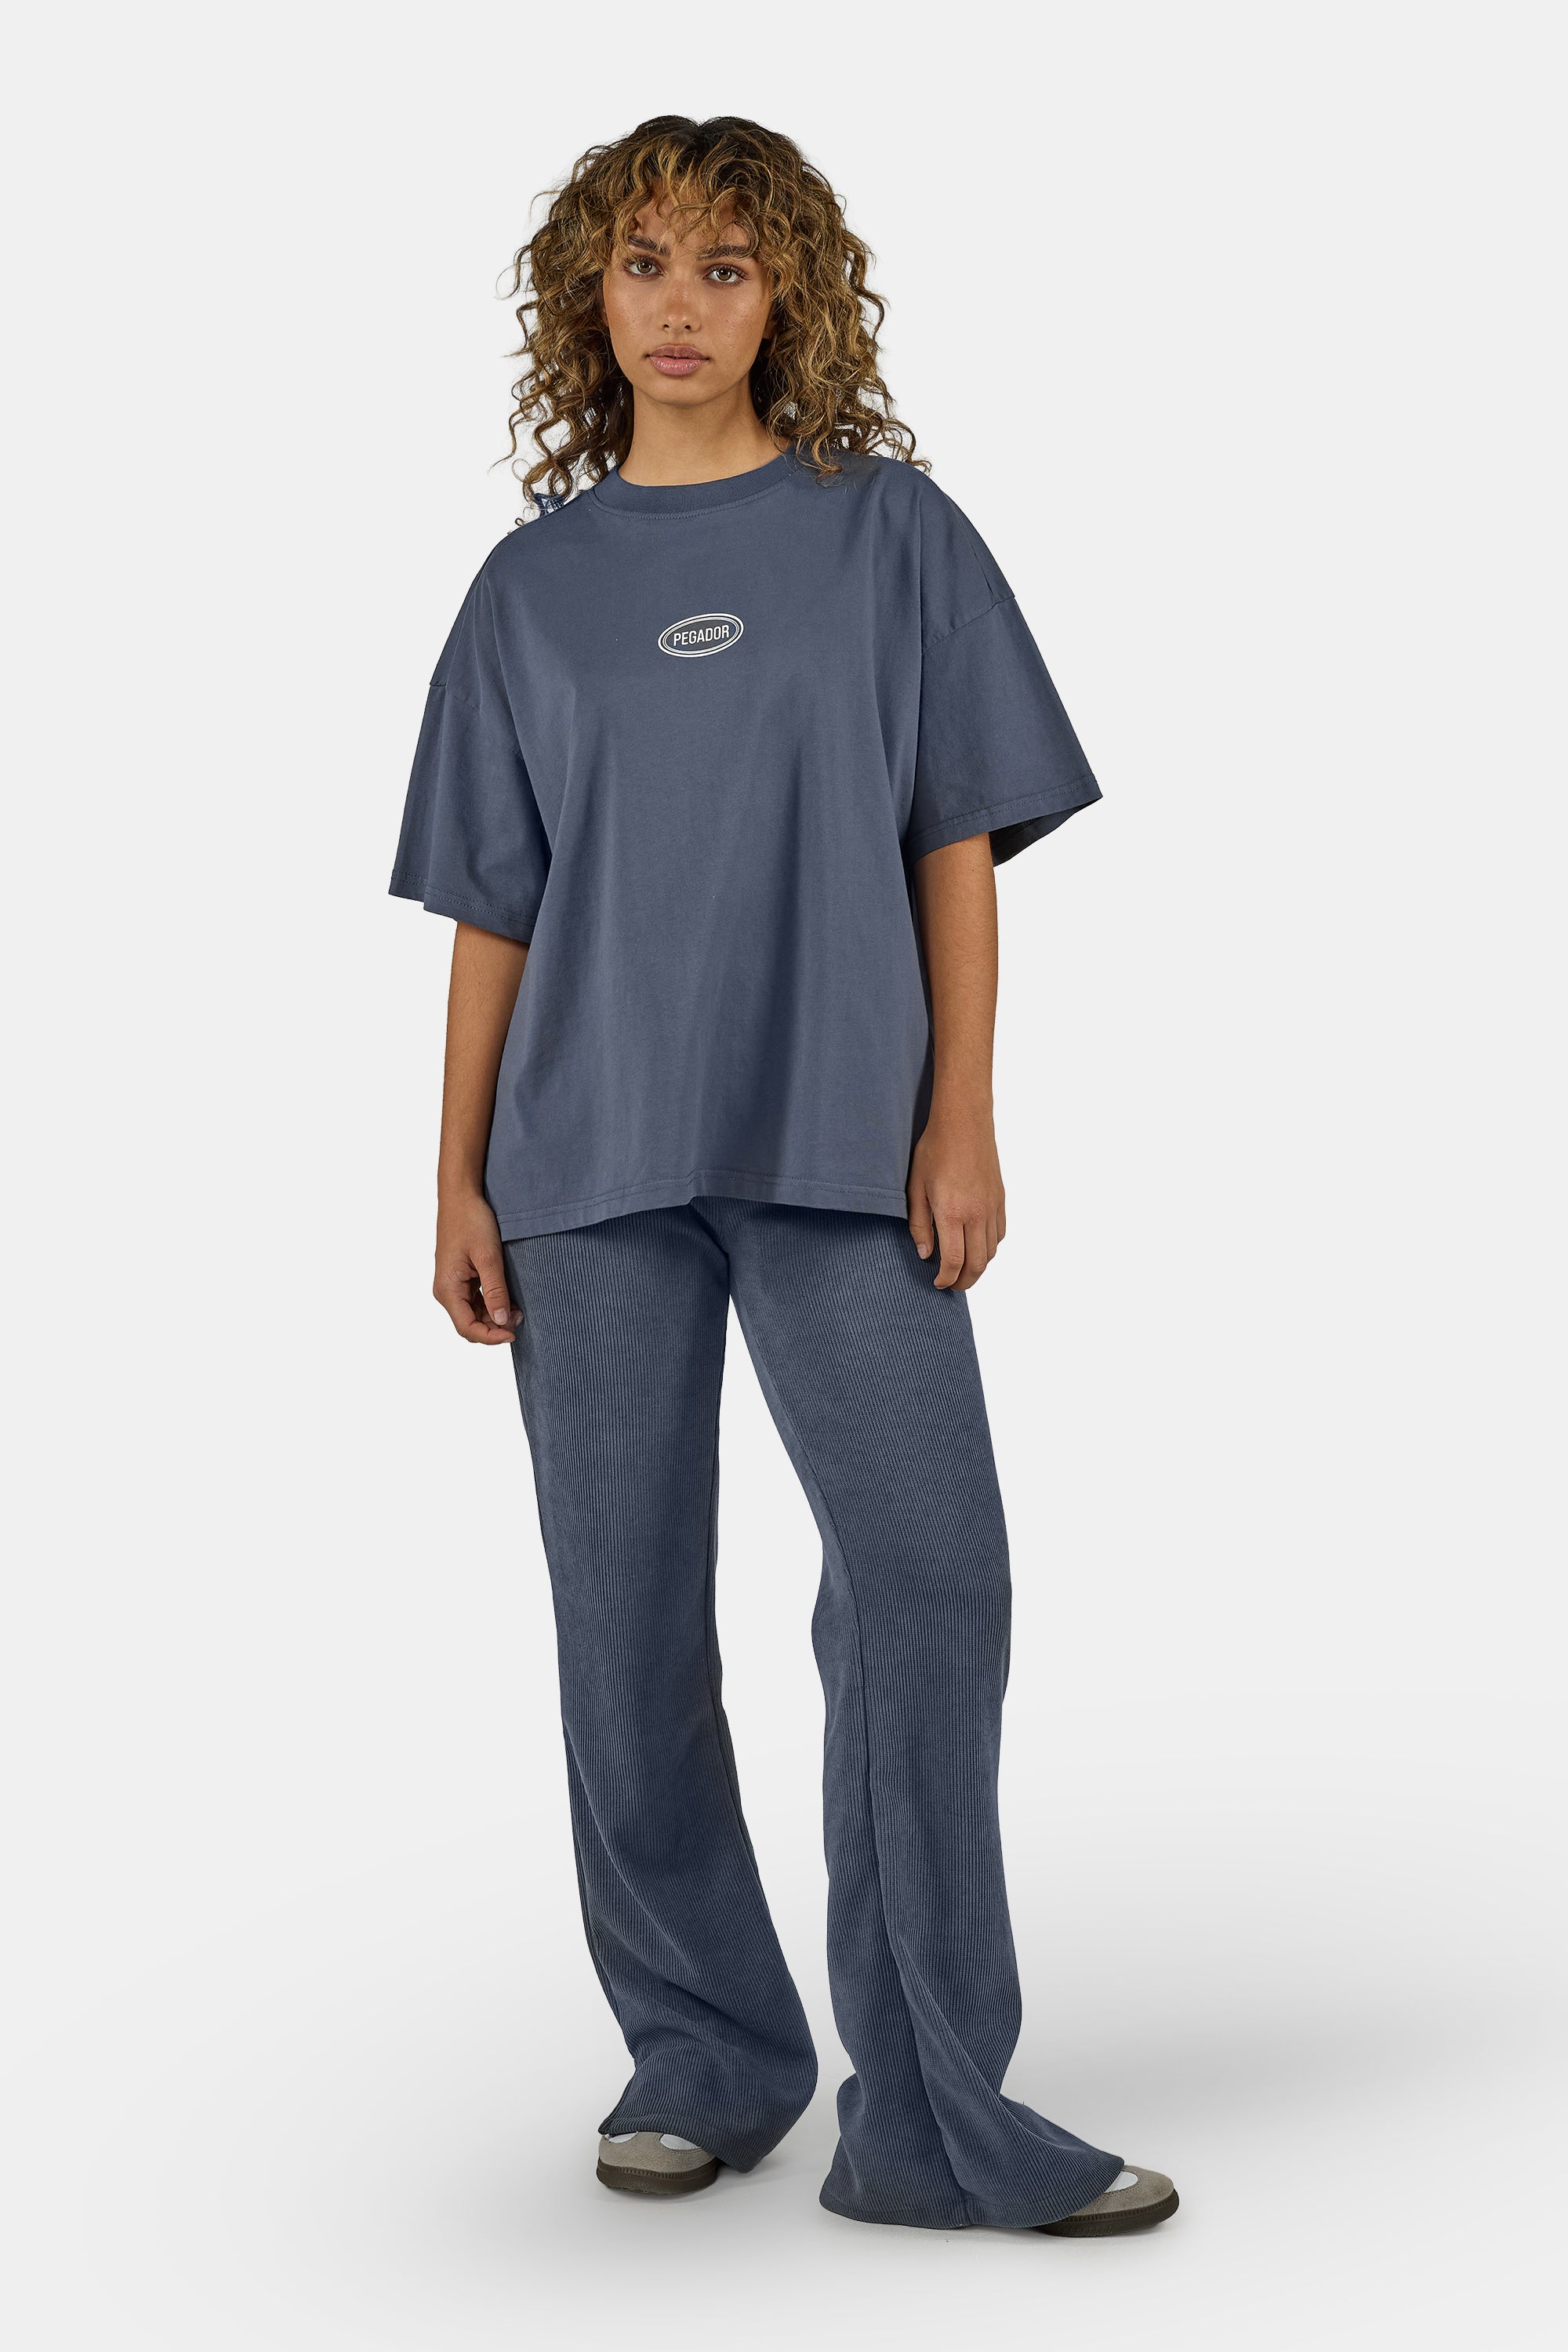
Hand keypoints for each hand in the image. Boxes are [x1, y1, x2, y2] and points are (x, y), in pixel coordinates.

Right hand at [434, 1190, 520, 1342]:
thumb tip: (502, 1321)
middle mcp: (446, 1290)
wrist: (461, 1196)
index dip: (491, 1336)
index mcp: (447, 1288)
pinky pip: (474, 1300)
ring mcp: (452, 1284)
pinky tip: (508, 1298)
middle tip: (521, 1317)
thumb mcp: (488, 1257)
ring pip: (473, 1314)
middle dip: (495, 1327)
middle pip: (469, 1324)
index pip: (467, 1328)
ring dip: (494, 1316)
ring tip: (518, 1308)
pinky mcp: (460, 1277)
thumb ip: (495, 1291)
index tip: (513, 1333)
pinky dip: (491, 1304)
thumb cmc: (471, 1221)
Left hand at [907, 1102, 1006, 1290]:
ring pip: (992, 1252)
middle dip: (965, 1281)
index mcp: (952, 1212)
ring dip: (978, 1266)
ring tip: (962, 1269)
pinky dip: (989, 1247)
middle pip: (978, 1264)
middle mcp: (977, 1213)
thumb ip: (919, 1225)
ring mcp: (992, 1207)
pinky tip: (976, 1245)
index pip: (954, 1261)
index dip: (946, 1279)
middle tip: (951, 1285)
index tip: (938, 1283)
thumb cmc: (934, 1151)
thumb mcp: (915, 1188)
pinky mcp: (1000, 1199)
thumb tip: (925, 1254)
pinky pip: (1000, 1234)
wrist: (964, 1123)